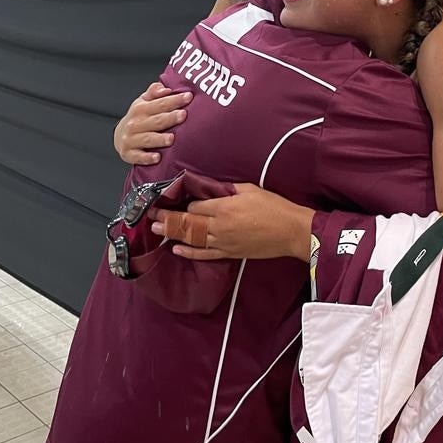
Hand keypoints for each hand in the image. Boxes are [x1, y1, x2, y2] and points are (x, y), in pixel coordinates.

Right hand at [113, 82, 191, 164]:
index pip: (160, 103)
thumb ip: (154, 92)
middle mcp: (135, 123)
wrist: (119, 136)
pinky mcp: (129, 153)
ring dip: (160, 139)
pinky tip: (157, 158)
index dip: (174, 100)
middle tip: (184, 115)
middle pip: (156, 120)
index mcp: (140, 108)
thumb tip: (165, 88)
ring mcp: (131, 139)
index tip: (188, 96)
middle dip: (170, 118)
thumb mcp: (143, 101)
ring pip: (148, 139)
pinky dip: (147, 158)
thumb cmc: (138, 117)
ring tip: (172, 138)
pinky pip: (138, 156)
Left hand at [149, 184, 313, 261]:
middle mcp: (219, 226)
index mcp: (224, 207)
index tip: (169, 198)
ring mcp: (224, 242)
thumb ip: (227, 189)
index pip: (194, 206)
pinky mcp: (230, 253)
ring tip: (158, 230)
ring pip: (192, 239)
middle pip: (188, 223)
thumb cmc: (273, 207)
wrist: (290, 231)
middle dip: (168, 218)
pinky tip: (177, 249)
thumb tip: (211, 187)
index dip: (181, 202)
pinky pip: (205, 254)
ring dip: (173, 234)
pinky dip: (189, 253)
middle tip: (152, 215)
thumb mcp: (250, 189)